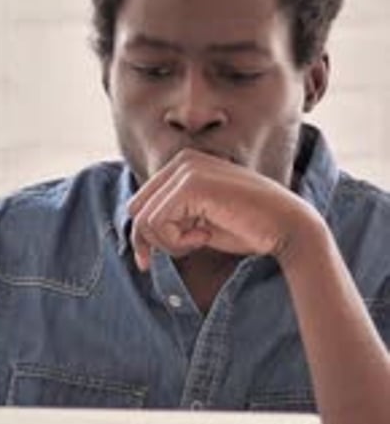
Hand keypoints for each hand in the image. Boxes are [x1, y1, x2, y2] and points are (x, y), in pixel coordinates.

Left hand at [127, 149, 317, 270]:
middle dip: (154, 240)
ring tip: (201, 240)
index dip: (144, 237)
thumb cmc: (248, 228)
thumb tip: (137, 238)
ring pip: (144, 220)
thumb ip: (173, 219)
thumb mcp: (200, 222)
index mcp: (183, 165)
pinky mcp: (190, 185)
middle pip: (136, 210)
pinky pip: (158, 224)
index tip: (150, 262)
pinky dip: (178, 242)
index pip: (141, 204)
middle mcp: (182, 161)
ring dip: (170, 243)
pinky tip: (205, 236)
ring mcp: (185, 170)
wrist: (287, 226)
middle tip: (188, 248)